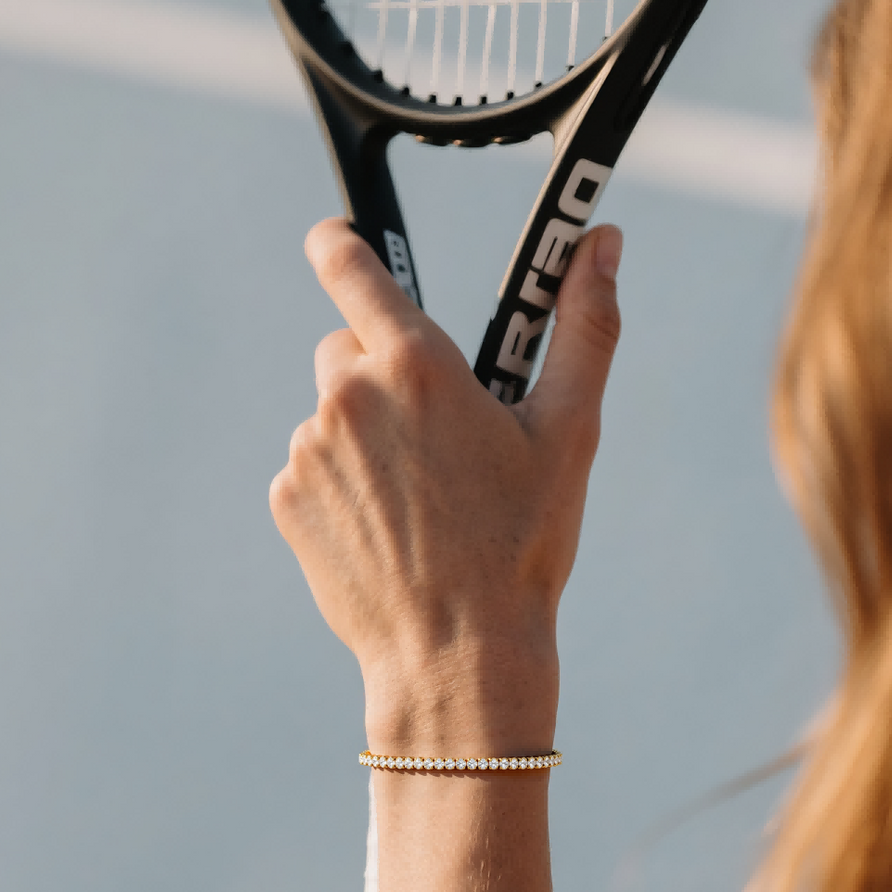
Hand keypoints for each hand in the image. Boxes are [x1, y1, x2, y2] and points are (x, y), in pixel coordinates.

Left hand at [269, 219, 622, 750]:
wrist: (458, 653)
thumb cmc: (522, 543)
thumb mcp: (569, 434)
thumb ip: (586, 327)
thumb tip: (603, 243)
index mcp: (417, 366)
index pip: (350, 265)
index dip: (340, 243)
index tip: (337, 238)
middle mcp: (349, 398)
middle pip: (349, 347)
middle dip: (386, 371)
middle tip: (439, 431)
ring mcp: (309, 451)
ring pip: (332, 413)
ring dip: (366, 434)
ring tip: (421, 498)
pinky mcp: (288, 500)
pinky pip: (312, 467)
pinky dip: (343, 484)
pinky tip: (389, 528)